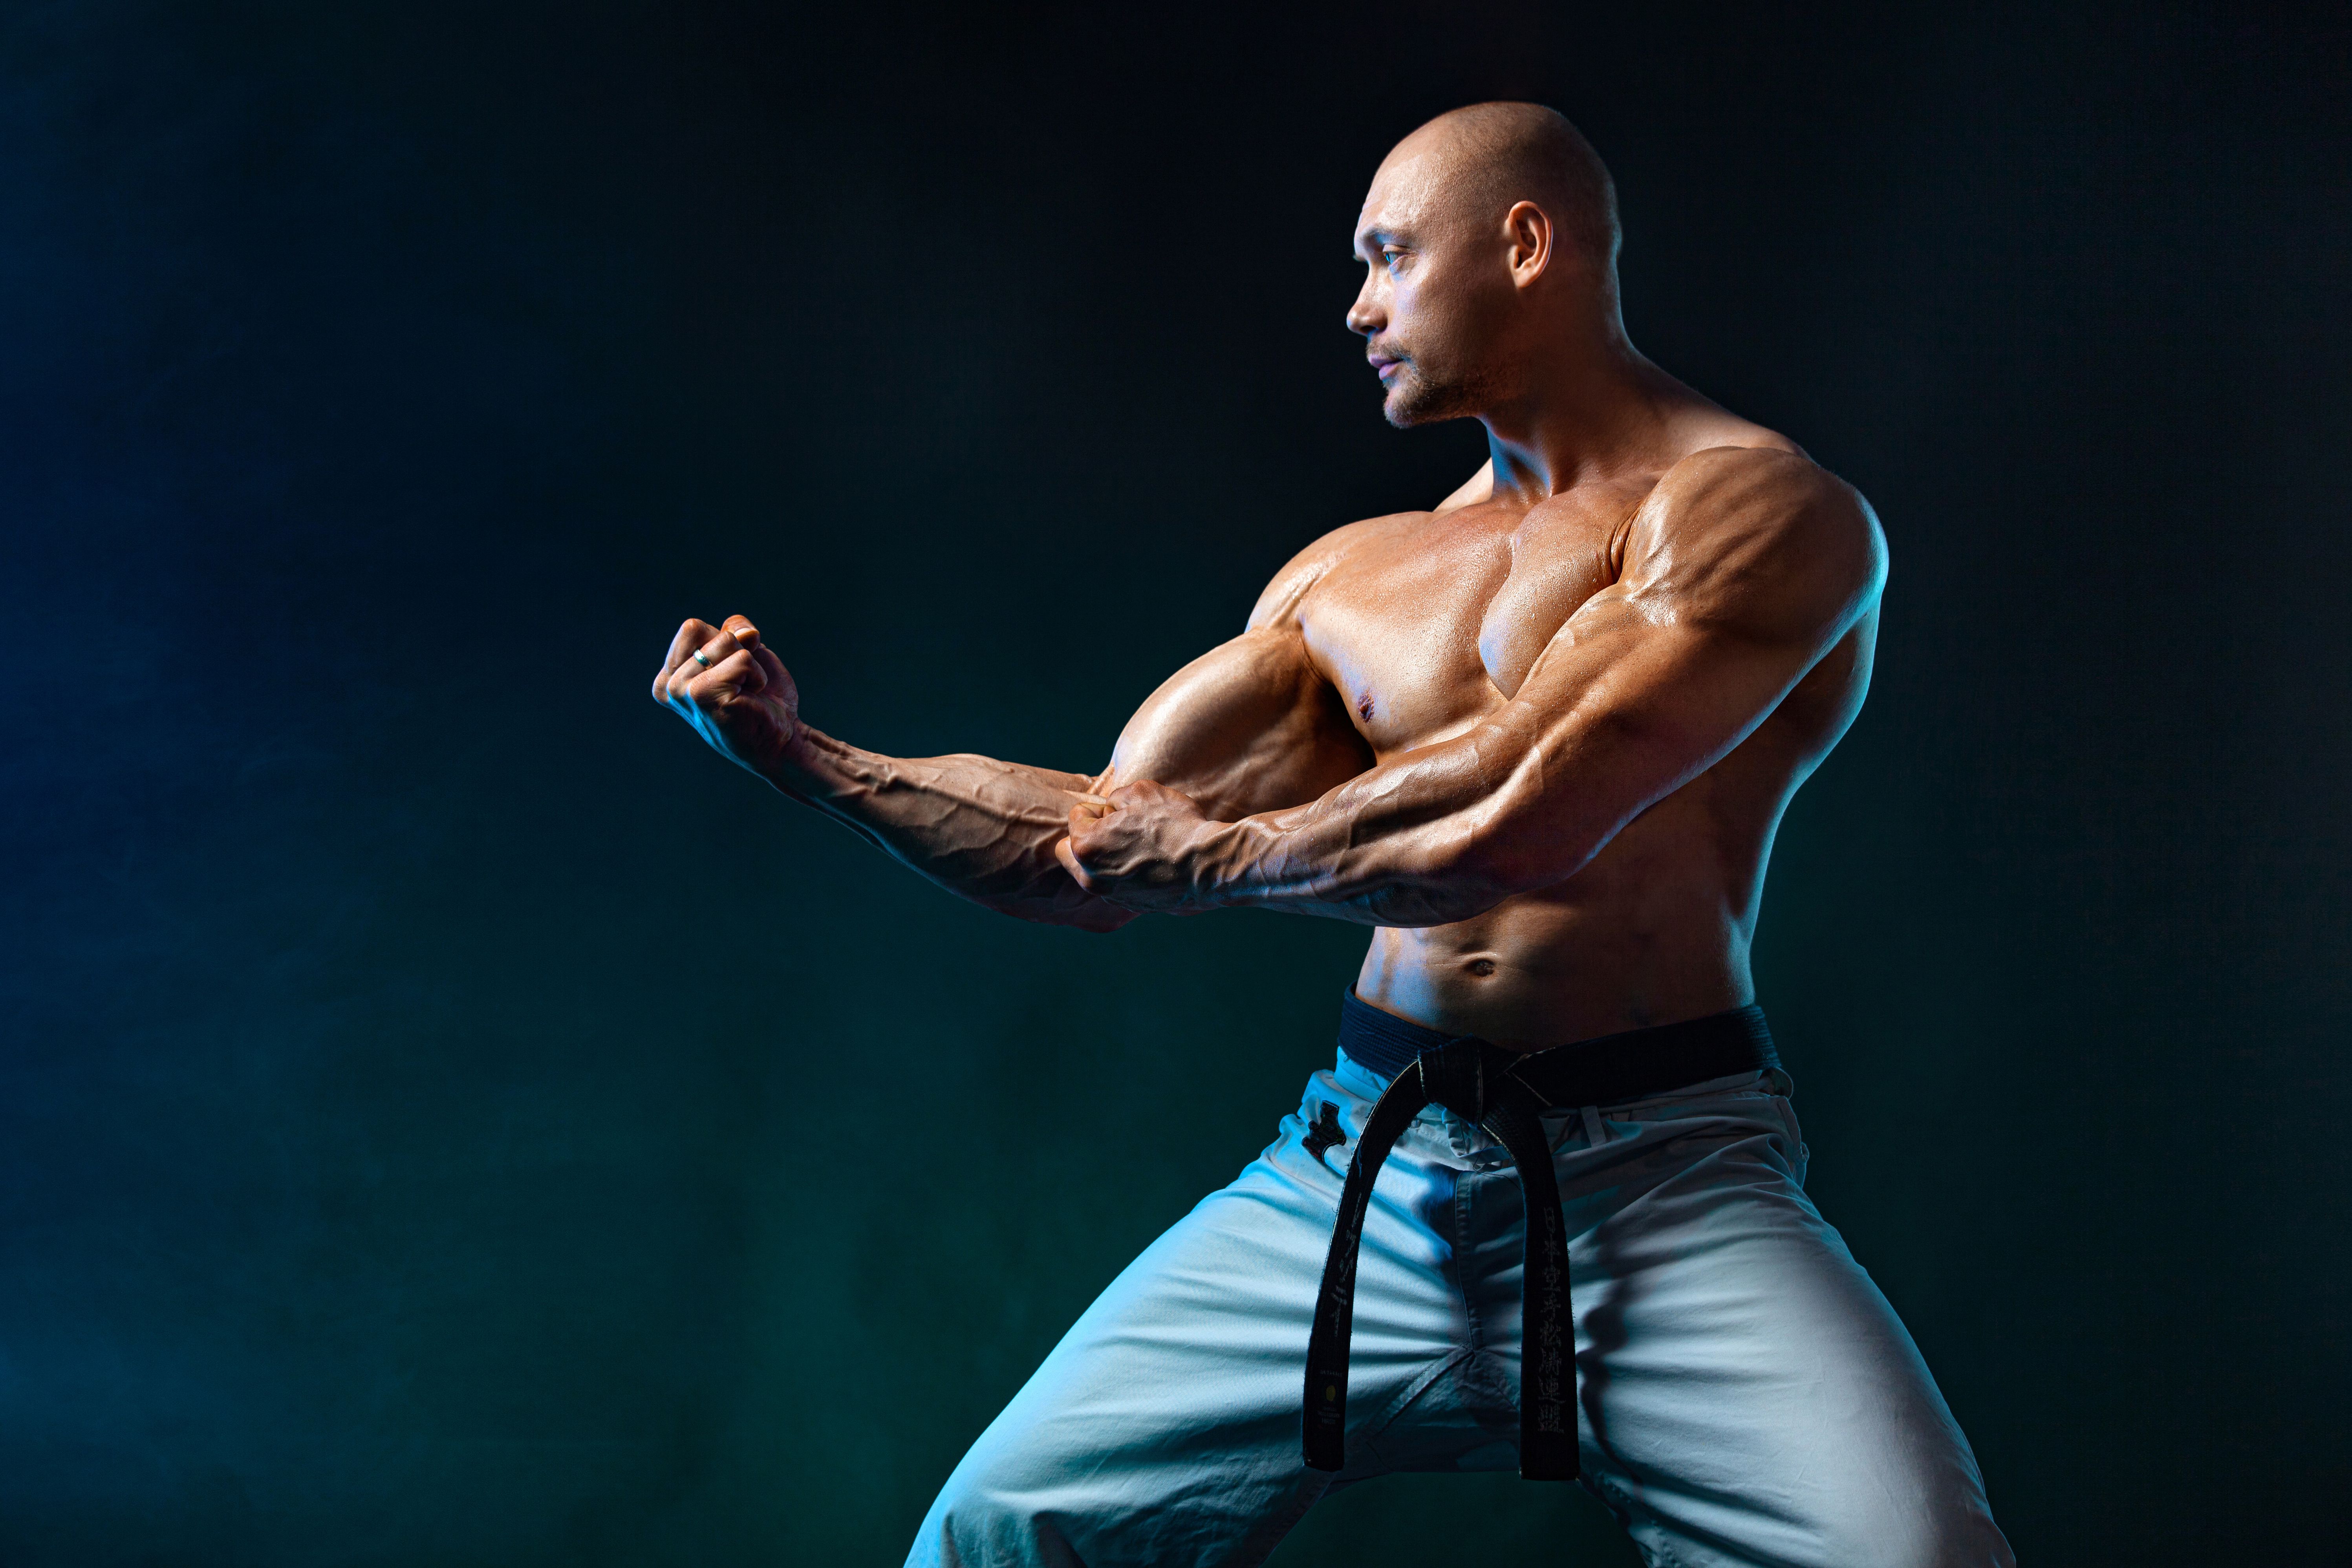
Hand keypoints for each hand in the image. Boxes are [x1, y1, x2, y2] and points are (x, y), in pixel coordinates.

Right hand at [653, 614, 801, 778]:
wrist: (781, 738)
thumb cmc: (762, 697)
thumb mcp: (747, 652)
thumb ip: (735, 630)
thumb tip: (745, 632)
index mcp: (670, 675)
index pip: (692, 629)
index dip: (725, 640)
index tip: (733, 671)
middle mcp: (668, 685)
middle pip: (701, 629)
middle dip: (736, 649)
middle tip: (741, 683)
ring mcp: (682, 691)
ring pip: (725, 641)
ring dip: (749, 663)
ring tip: (746, 691)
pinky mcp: (703, 696)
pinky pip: (742, 659)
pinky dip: (757, 675)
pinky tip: (751, 698)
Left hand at [1055, 779, 1219, 913]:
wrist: (1210, 865)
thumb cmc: (1175, 825)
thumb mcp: (1142, 792)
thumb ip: (1116, 797)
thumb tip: (1112, 808)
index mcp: (1086, 847)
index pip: (1076, 816)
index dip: (1099, 807)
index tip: (1121, 810)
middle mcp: (1092, 878)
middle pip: (1072, 850)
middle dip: (1088, 836)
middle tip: (1116, 828)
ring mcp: (1111, 896)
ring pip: (1094, 871)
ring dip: (1106, 857)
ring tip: (1138, 845)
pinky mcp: (1131, 906)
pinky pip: (1117, 885)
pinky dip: (1125, 874)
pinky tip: (1151, 863)